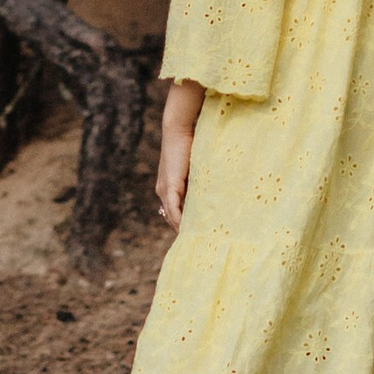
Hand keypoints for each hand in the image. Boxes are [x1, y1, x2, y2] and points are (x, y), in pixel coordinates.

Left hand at [154, 111, 193, 232]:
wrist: (178, 131)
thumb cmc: (187, 145)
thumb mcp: (192, 169)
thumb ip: (197, 183)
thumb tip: (210, 194)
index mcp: (166, 188)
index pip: (172, 212)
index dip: (182, 224)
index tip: (193, 235)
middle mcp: (162, 191)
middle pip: (171, 218)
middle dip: (182, 230)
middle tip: (196, 243)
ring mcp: (164, 190)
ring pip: (171, 216)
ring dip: (182, 228)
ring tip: (196, 240)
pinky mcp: (170, 186)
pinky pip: (174, 210)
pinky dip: (180, 221)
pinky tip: (188, 230)